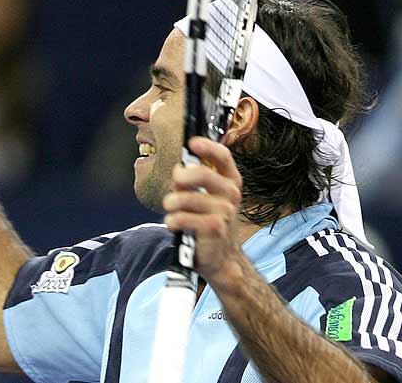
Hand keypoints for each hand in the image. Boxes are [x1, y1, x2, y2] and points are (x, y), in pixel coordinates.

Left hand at [163, 137, 243, 279]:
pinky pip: (184, 217)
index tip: (192, 143)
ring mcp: (225, 211)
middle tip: (174, 183)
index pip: (223, 157)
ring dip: (171, 202)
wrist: (220, 257)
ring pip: (187, 197)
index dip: (207, 147)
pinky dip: (172, 220)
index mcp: (230, 181)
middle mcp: (231, 194)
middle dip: (181, 176)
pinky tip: (173, 223)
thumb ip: (194, 181)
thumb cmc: (208, 222)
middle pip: (202, 173)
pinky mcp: (214, 228)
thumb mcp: (206, 197)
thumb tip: (179, 167)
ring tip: (170, 208)